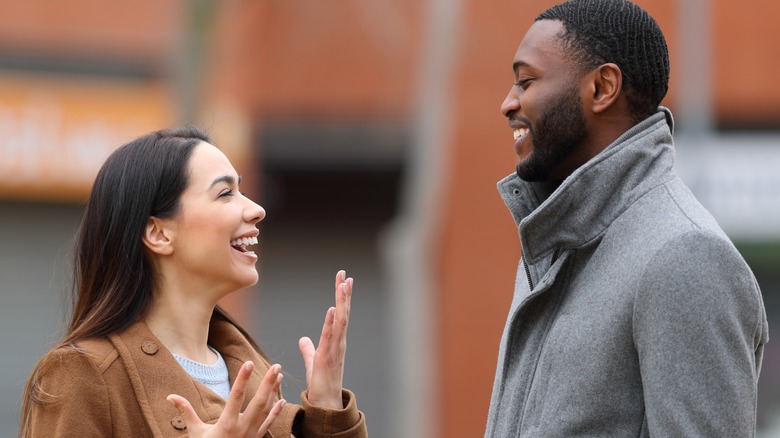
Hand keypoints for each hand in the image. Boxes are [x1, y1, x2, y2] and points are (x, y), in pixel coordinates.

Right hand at [166, 361, 284, 436]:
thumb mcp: (195, 432)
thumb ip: (186, 412)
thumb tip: (170, 397)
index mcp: (226, 424)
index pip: (236, 397)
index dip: (243, 379)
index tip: (249, 363)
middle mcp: (242, 428)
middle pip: (259, 402)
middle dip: (268, 383)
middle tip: (276, 366)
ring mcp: (251, 434)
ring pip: (266, 410)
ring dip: (274, 392)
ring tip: (279, 376)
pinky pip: (269, 423)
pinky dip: (276, 411)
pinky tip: (282, 400)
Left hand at [298, 270, 352, 409]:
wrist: (325, 404)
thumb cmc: (320, 384)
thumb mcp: (312, 362)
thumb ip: (308, 349)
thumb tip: (303, 339)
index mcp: (335, 341)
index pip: (340, 314)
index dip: (341, 297)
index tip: (342, 279)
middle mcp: (339, 342)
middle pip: (343, 312)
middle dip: (344, 293)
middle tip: (344, 274)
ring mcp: (335, 348)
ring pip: (341, 320)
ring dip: (342, 301)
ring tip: (344, 284)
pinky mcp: (328, 356)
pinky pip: (331, 336)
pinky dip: (333, 321)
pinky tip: (333, 308)